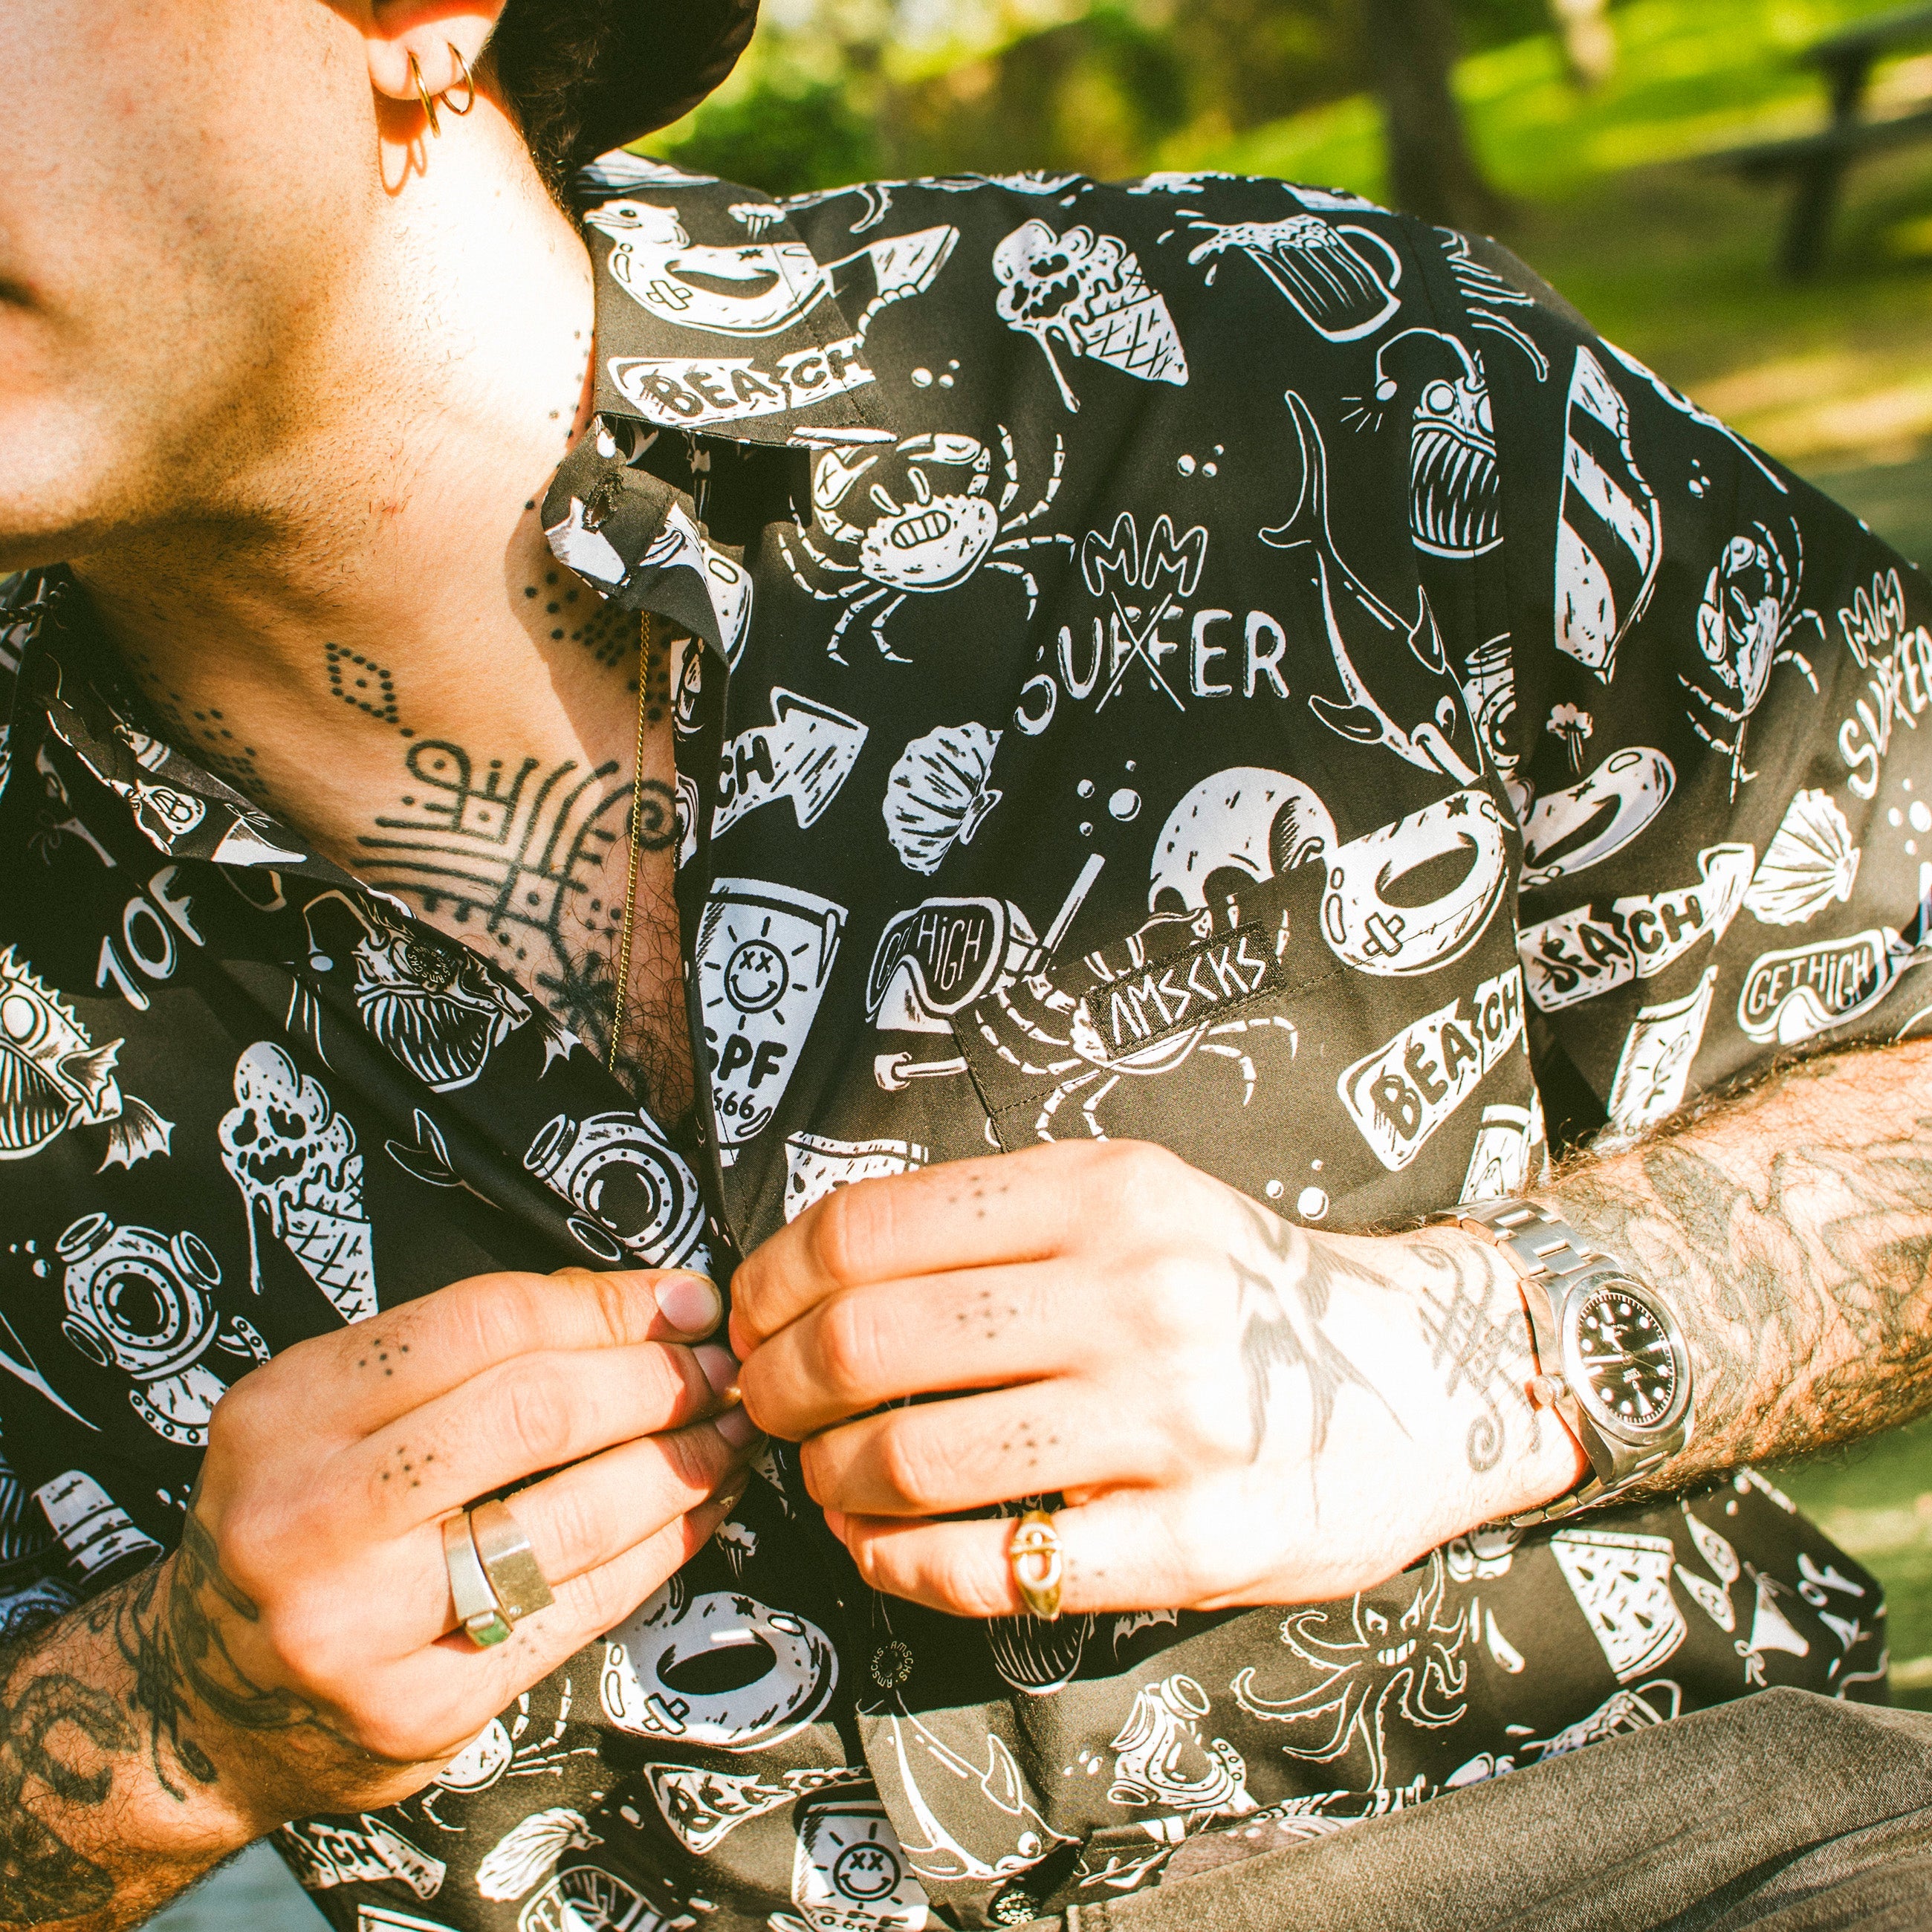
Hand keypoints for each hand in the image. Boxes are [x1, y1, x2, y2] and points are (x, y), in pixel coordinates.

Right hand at [154, 1264, 759, 1830]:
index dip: (609, 1306)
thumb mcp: (336, 1409)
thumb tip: (645, 1305)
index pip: (485, 1323)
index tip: (687, 1304)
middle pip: (536, 1414)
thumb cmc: (305, 1520)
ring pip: (574, 1516)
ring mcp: (361, 1625)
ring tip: (732, 1435)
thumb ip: (465, 1352)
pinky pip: (579, 1607)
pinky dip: (660, 1547)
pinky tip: (699, 1511)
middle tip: (726, 1371)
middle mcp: (310, 1517)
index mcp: (288, 1411)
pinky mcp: (421, 1708)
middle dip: (659, 1382)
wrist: (211, 1702)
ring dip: (682, 1465)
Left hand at [731, 1142, 1583, 1616]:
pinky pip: (992, 1568)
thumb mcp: (1140, 1198)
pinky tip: (880, 1543)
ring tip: (826, 1473)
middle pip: (869, 1341)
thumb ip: (1000, 1219)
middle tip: (766, 1402)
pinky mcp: (1194, 1542)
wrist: (1428, 1378)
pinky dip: (897, 1562)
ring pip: (914, 1460)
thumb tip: (817, 1269)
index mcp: (1108, 1188)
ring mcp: (1170, 1423)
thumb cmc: (1244, 1289)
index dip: (773, 1279)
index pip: (871, 1227)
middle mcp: (1138, 1293)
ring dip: (829, 1477)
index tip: (752, 1314)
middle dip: (777, 1383)